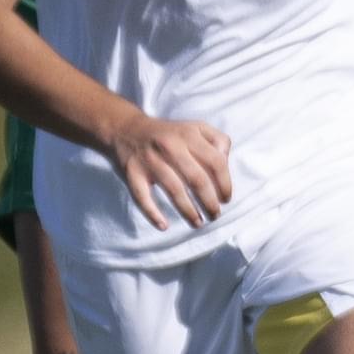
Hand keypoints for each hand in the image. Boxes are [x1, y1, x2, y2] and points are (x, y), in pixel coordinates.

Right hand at [101, 111, 231, 231]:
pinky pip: (142, 196)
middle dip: (209, 202)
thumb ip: (218, 141)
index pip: (216, 162)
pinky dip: (152, 213)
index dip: (225, 184)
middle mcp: (170, 146)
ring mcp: (150, 160)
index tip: (226, 199)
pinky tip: (164, 226)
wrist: (126, 129)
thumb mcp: (197, 128)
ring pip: (174, 190)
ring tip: (198, 223)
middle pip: (197, 179)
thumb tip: (227, 164)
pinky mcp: (132, 172)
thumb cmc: (171, 135)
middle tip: (215, 215)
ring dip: (188, 211)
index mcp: (190, 135)